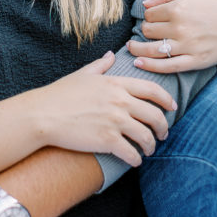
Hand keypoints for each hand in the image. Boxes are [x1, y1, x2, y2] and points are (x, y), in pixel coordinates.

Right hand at [33, 52, 175, 166]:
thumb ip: (101, 65)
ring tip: (148, 150)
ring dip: (151, 146)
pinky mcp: (107, 140)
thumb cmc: (60, 94)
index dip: (166, 100)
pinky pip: (131, 153)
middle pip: (154, 115)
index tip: (172, 107)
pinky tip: (135, 161)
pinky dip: (136, 159)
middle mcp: (120, 101)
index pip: (152, 90)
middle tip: (163, 134)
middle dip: (163, 127)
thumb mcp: (83, 74)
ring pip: (146, 136)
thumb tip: (111, 54)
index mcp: (116, 83)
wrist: (43, 114)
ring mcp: (115, 121)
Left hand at [127, 0, 216, 72]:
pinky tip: (139, 63)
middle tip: (149, 30)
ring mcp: (188, 46)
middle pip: (149, 31)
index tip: (153, 17)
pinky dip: (150, 66)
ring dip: (138, 49)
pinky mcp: (196, 61)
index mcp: (179, 7)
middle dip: (146, 30)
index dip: (149, 16)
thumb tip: (145, 4)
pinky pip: (167, 67)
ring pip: (152, 49)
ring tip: (132, 48)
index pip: (149, 14)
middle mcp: (181, 27)